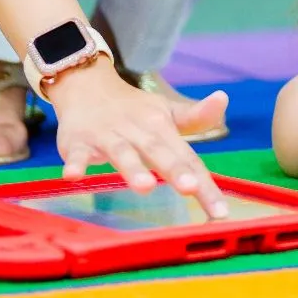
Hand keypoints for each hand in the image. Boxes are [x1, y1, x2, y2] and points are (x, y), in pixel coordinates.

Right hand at [46, 59, 227, 218]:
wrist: (87, 86)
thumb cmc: (133, 110)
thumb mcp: (166, 112)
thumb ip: (195, 117)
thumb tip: (224, 99)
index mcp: (162, 127)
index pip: (188, 157)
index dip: (205, 184)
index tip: (220, 211)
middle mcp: (137, 130)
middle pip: (159, 152)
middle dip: (175, 170)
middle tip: (191, 188)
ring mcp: (107, 135)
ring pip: (122, 152)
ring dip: (132, 168)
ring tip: (145, 187)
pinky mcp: (78, 142)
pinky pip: (76, 154)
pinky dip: (75, 164)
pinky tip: (74, 176)